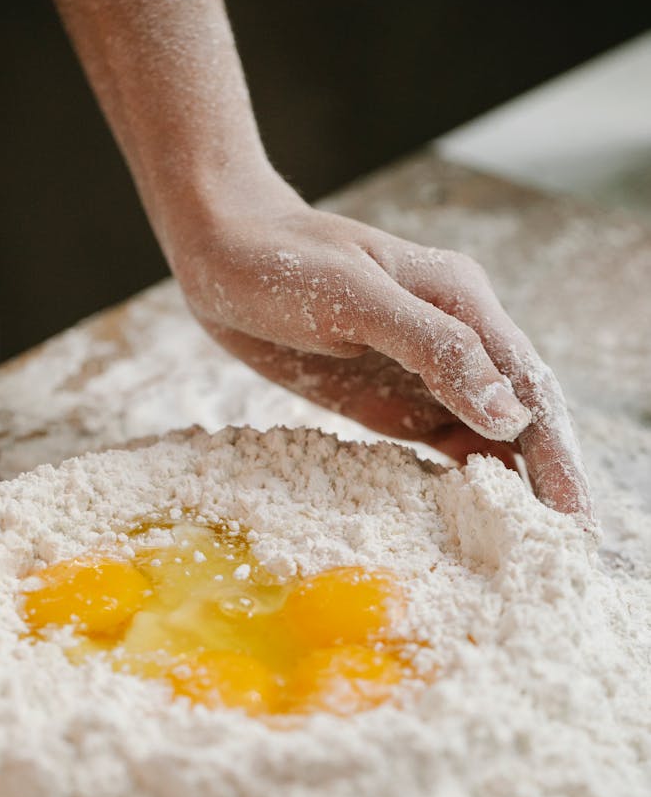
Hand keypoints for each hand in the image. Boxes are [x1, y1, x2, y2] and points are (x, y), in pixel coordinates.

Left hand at [177, 192, 592, 522]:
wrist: (222, 255)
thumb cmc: (283, 261)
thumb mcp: (357, 298)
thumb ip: (435, 349)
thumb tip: (507, 414)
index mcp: (462, 303)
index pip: (528, 385)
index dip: (556, 450)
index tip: (573, 512)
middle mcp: (455, 339)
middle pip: (518, 414)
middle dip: (547, 474)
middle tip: (569, 540)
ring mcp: (423, 371)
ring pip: (485, 433)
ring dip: (511, 482)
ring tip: (531, 541)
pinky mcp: (391, 396)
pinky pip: (440, 441)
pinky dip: (462, 477)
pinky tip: (475, 513)